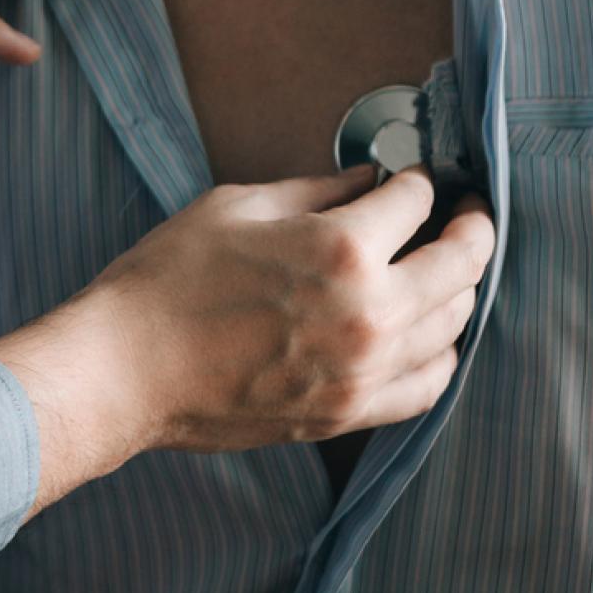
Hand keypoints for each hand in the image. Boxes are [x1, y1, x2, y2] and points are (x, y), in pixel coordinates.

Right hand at [0, 167, 492, 506]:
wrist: (123, 370)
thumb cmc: (165, 283)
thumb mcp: (235, 207)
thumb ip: (315, 192)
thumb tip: (367, 182)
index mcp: (340, 248)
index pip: (416, 201)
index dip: (420, 182)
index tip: (415, 179)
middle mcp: (368, 311)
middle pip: (460, 262)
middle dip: (470, 228)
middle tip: (466, 214)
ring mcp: (363, 370)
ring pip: (455, 323)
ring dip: (460, 289)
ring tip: (446, 271)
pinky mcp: (347, 413)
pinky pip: (428, 385)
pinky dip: (441, 355)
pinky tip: (429, 336)